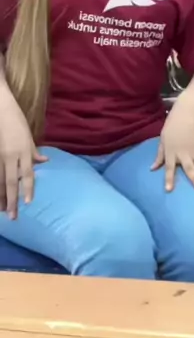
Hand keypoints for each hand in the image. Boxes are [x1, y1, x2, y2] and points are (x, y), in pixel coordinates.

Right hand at [0, 95, 47, 218]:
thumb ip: (34, 151)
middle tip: (13, 216)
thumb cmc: (16, 120)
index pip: (27, 174)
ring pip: (0, 181)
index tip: (27, 202)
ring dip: (1, 197)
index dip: (28, 189)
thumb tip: (44, 161)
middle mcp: (12, 155)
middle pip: (12, 182)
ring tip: (2, 211)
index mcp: (24, 150)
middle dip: (12, 200)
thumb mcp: (29, 135)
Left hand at [151, 98, 193, 194]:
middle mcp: (185, 153)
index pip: (169, 167)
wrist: (189, 110)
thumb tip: (153, 169)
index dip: (169, 178)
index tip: (169, 190)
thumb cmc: (173, 124)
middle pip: (191, 169)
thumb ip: (159, 155)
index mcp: (171, 151)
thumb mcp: (163, 138)